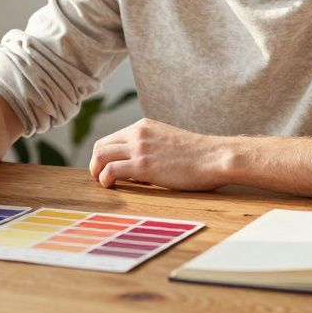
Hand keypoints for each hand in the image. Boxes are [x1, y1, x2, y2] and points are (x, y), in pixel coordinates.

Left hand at [88, 118, 230, 190]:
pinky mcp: (143, 165)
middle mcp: (138, 133)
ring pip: (100, 156)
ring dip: (97, 171)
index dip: (105, 155)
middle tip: (100, 178)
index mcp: (143, 126)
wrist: (215, 157)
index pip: (111, 138)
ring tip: (104, 184)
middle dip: (96, 163)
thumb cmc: (198, 155)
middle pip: (100, 146)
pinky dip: (105, 180)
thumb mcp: (169, 141)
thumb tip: (137, 167)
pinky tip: (112, 187)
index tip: (107, 169)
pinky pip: (110, 171)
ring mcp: (139, 148)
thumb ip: (151, 146)